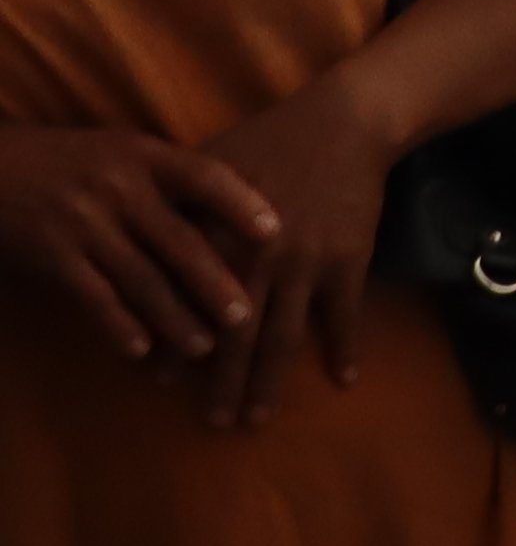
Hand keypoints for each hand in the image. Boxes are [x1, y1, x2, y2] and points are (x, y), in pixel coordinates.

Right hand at [0, 123, 274, 366]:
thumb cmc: (79, 163)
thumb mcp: (127, 154)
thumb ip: (176, 181)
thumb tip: (253, 217)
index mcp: (145, 156)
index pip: (204, 176)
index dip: (241, 204)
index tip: (276, 232)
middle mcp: (117, 188)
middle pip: (178, 240)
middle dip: (213, 282)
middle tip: (246, 317)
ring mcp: (83, 223)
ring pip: (139, 278)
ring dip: (173, 317)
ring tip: (203, 347)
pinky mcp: (52, 256)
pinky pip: (93, 296)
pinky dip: (118, 324)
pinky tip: (141, 350)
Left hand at [191, 81, 404, 427]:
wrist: (343, 122)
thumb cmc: (267, 140)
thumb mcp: (207, 166)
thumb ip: (175, 210)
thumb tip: (135, 247)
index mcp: (217, 236)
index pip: (188, 303)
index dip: (174, 344)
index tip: (159, 381)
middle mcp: (259, 258)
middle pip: (236, 334)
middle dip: (221, 382)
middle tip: (212, 423)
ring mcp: (308, 263)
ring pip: (285, 335)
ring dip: (270, 382)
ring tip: (257, 419)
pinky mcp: (349, 260)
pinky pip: (345, 315)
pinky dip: (345, 348)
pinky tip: (345, 379)